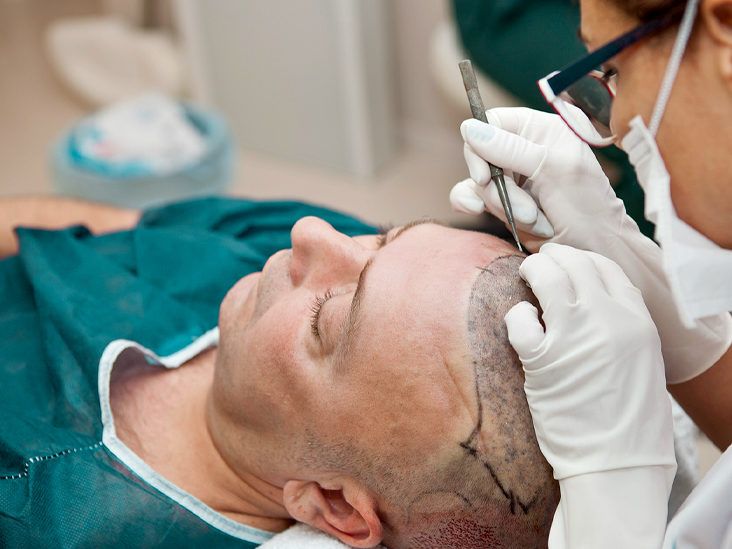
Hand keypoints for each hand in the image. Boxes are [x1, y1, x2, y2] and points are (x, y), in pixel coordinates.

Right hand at [450, 106, 624, 250]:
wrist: (593, 251)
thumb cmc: (588, 210)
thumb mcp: (555, 172)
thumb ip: (512, 149)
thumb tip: (469, 128)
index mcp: (542, 129)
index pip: (493, 122)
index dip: (482, 147)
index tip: (485, 177)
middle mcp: (523, 148)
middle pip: (481, 154)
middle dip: (499, 187)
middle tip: (528, 211)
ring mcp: (510, 175)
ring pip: (477, 179)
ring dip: (498, 203)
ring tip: (532, 220)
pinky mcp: (500, 199)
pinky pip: (470, 194)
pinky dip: (473, 204)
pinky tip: (477, 211)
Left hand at [505, 243, 675, 547]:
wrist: (616, 463)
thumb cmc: (629, 419)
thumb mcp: (642, 361)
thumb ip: (621, 325)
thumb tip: (589, 299)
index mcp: (638, 322)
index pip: (607, 269)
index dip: (581, 259)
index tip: (567, 260)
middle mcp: (609, 321)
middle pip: (576, 265)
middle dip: (554, 257)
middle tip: (541, 262)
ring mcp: (575, 337)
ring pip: (547, 278)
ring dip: (533, 271)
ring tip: (525, 275)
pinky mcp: (543, 359)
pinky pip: (521, 319)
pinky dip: (517, 315)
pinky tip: (520, 322)